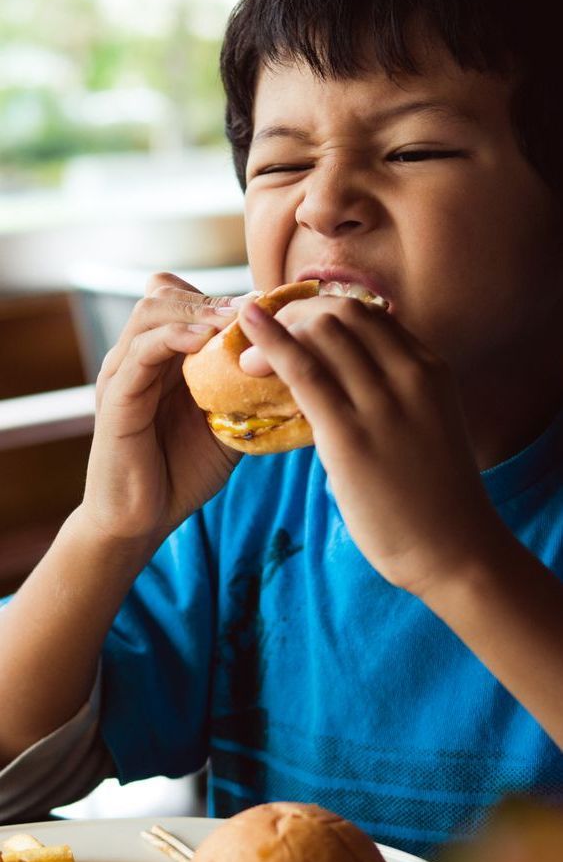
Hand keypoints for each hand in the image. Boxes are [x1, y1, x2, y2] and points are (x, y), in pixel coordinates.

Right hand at [81, 273, 246, 545]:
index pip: (185, 300)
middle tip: (255, 307)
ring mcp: (123, 372)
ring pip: (151, 310)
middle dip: (212, 295)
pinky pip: (141, 350)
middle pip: (165, 292)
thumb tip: (302, 376)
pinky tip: (206, 341)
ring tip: (234, 318)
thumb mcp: (227, 425)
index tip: (269, 306)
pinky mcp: (115, 396)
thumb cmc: (183, 473)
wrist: (142, 520)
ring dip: (197, 308)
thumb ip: (251, 396)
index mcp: (163, 358)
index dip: (224, 297)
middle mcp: (139, 356)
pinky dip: (174, 337)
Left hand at [238, 294, 504, 598]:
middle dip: (295, 315)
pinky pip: (303, 371)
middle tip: (261, 339)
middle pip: (342, 313)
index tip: (290, 326)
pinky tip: (245, 331)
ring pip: (322, 331)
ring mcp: (382, 402)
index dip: (321, 311)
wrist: (456, 551)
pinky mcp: (350, 434)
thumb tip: (343, 386)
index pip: (369, 315)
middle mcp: (410, 374)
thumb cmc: (436, 500)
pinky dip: (270, 343)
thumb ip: (393, 398)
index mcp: (430, 369)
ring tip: (245, 353)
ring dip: (278, 330)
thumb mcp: (425, 427)